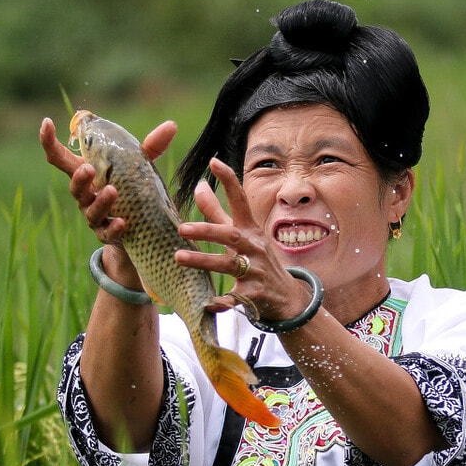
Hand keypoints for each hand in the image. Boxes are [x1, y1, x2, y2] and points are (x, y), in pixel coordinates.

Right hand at [38, 116, 177, 244]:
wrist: (139, 231)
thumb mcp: (139, 168)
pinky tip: (122, 223)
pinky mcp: (107, 235)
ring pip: (90, 210)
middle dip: (79, 178)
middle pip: (74, 186)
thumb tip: (170, 126)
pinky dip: (113, 228)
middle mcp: (86, 195)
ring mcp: (94, 216)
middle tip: (88, 169)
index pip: (60, 157)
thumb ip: (150, 148)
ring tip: (112, 191)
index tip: (47, 122)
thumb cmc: (132, 191)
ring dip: (100, 201)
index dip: (49, 141)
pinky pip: (106, 233)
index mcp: (87, 173)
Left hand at [176, 158, 308, 320]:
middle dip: (207, 230)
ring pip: (230, 264)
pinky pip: (236, 297)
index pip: (241, 199)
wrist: (286, 297)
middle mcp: (255, 247)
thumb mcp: (239, 234)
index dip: (229, 180)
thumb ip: (216, 211)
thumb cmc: (255, 259)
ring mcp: (257, 271)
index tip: (214, 162)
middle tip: (181, 228)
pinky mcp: (255, 294)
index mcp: (249, 229)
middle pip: (231, 234)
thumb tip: (198, 185)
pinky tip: (206, 304)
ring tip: (179, 257)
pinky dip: (222, 301)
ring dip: (204, 261)